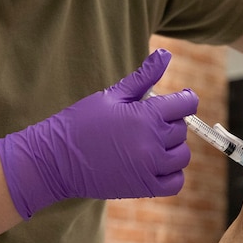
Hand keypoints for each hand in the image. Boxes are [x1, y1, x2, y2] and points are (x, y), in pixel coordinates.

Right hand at [0, 49, 198, 218]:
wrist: (55, 160)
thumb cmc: (81, 122)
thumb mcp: (112, 95)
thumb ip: (144, 77)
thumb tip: (165, 54)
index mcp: (146, 115)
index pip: (186, 104)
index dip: (183, 100)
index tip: (176, 101)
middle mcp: (152, 142)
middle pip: (181, 129)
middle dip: (169, 122)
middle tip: (145, 122)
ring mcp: (149, 168)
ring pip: (182, 155)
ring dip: (171, 148)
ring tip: (149, 143)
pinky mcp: (143, 188)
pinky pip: (175, 182)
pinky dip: (171, 174)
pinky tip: (155, 164)